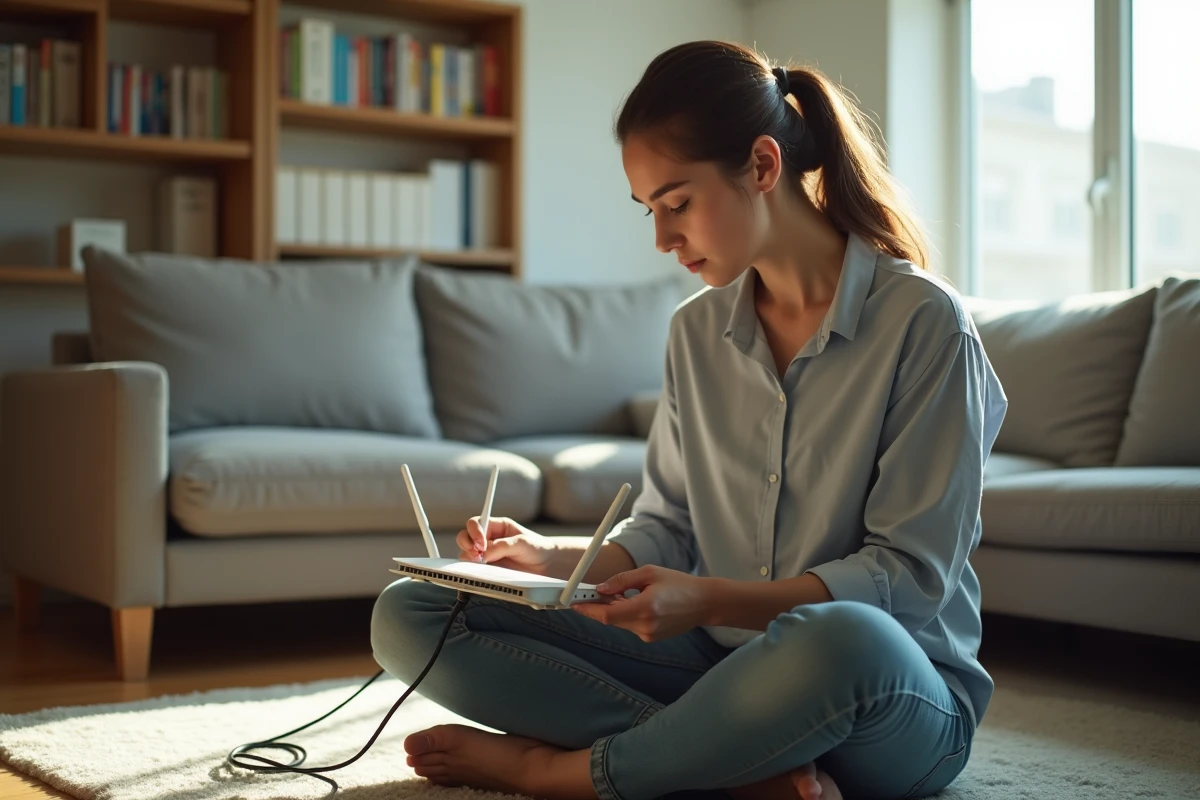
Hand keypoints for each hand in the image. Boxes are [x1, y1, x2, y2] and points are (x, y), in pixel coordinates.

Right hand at [455, 516, 555, 575]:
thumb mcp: (523, 542)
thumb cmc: (537, 548)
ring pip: (465, 554)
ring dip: (469, 559)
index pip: (475, 523)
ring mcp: (486, 555)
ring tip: (481, 564)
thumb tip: (484, 553)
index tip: (481, 543)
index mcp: (496, 526)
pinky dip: (472, 570)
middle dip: (467, 545)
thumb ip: (503, 546)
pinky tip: (480, 572)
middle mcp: (488, 539)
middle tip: (477, 555)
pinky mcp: (487, 569)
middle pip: (465, 537)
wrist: (546, 566)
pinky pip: (473, 569)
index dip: (474, 532)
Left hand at [571, 565, 713, 641]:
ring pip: (619, 622)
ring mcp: (648, 635)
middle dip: (597, 606)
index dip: (588, 609)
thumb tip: (600, 588)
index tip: (574, 603)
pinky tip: (632, 602)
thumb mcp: (649, 573)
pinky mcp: (651, 637)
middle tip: (589, 592)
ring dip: (612, 609)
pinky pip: (630, 625)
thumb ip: (622, 580)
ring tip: (618, 593)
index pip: (608, 614)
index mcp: (645, 608)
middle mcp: (645, 626)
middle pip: (610, 619)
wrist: (704, 603)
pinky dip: (624, 614)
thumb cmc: (679, 584)